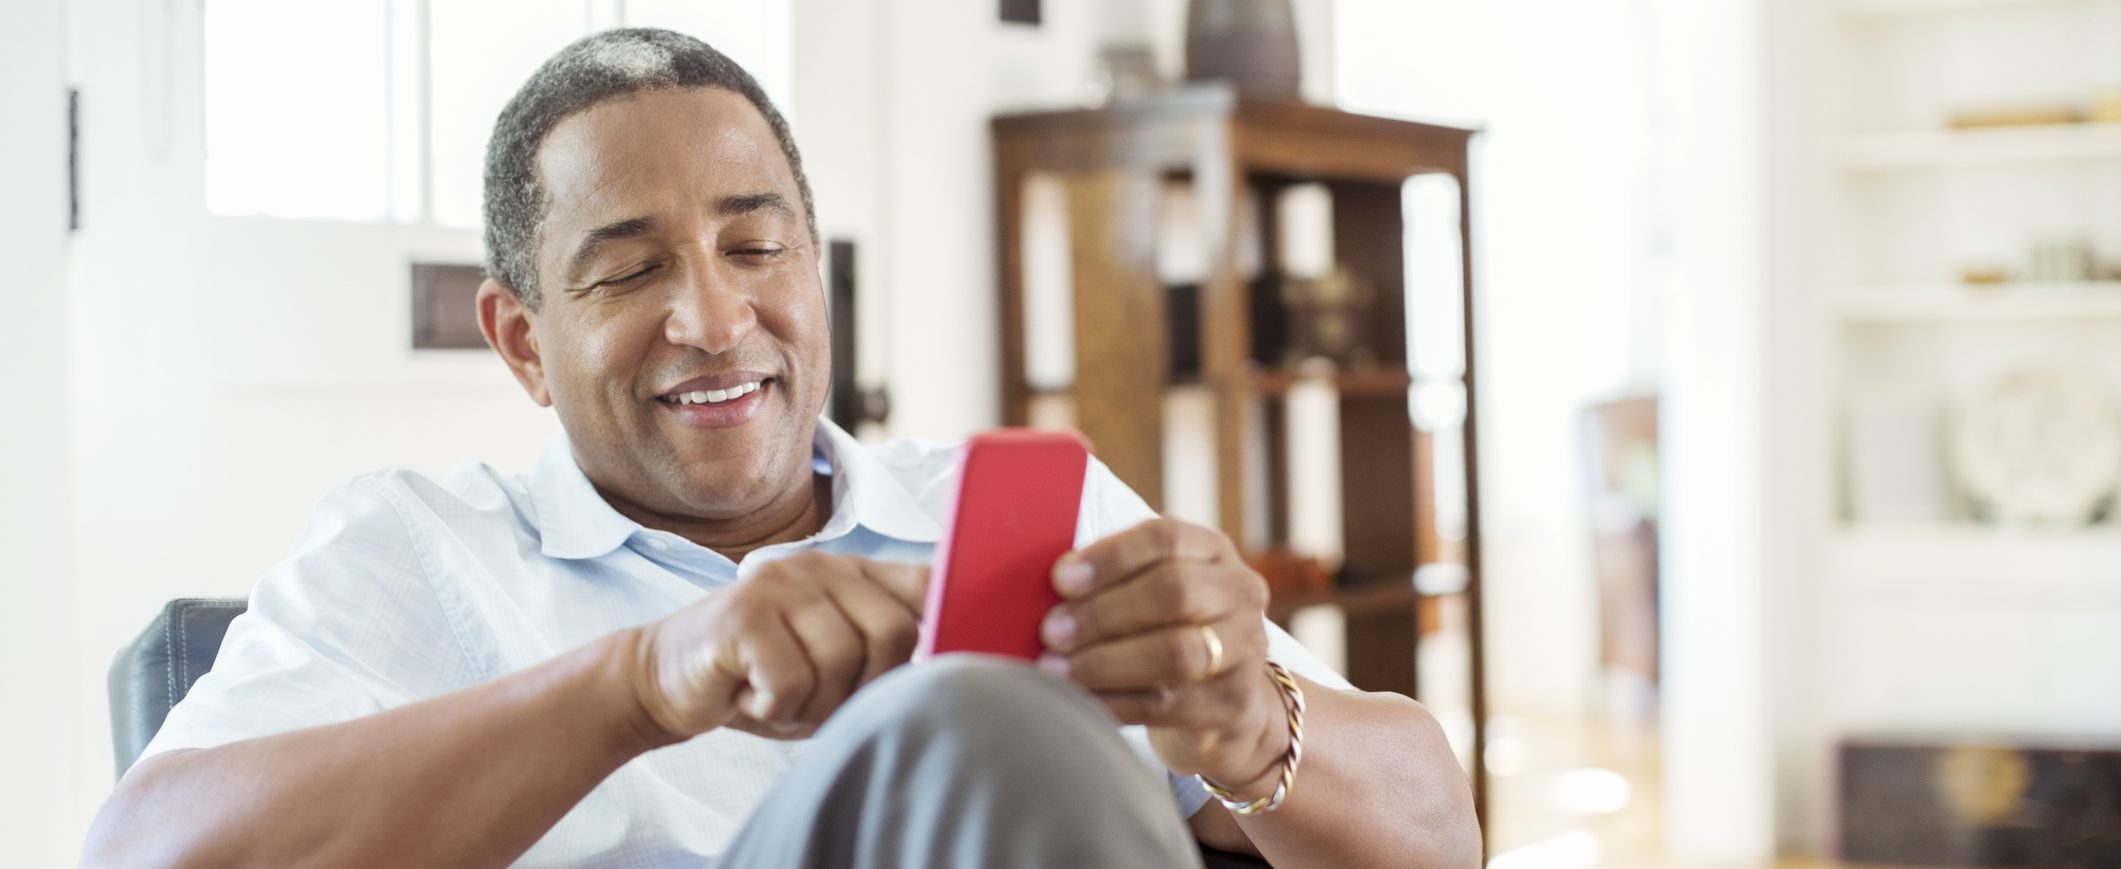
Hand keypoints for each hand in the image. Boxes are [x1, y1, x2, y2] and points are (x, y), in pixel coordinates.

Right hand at [627, 551, 926, 742]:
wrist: (664, 682)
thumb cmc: (761, 680)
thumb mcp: (832, 666)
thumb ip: (883, 657)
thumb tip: (947, 674)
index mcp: (851, 574)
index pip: (926, 583)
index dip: (944, 626)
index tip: (934, 670)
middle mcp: (819, 567)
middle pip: (896, 631)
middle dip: (869, 686)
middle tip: (824, 701)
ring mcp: (778, 584)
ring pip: (843, 660)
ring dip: (815, 704)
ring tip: (782, 698)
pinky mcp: (742, 615)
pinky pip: (793, 680)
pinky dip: (777, 707)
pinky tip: (752, 697)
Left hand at [1039, 518, 1287, 796]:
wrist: (1225, 705)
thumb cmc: (1164, 633)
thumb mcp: (1149, 593)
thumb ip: (1111, 581)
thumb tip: (1046, 588)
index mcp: (1211, 550)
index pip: (1165, 539)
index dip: (1110, 558)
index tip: (1060, 579)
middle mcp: (1239, 592)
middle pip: (1174, 593)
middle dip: (1104, 613)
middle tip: (1051, 631)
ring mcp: (1245, 649)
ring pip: (1176, 652)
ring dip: (1106, 661)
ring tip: (1055, 670)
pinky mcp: (1233, 704)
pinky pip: (1167, 704)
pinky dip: (1114, 703)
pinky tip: (1079, 702)